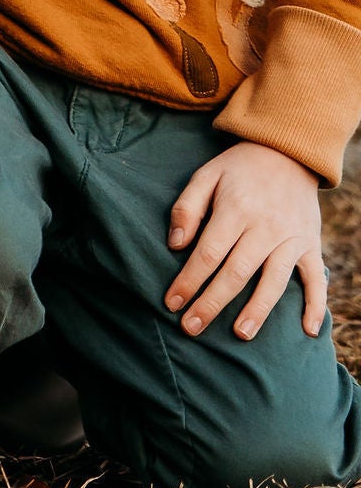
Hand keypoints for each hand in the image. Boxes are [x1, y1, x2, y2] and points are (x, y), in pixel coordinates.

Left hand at [165, 139, 326, 340]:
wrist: (288, 152)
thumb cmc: (239, 168)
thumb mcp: (206, 175)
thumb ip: (187, 207)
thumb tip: (175, 244)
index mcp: (235, 209)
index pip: (208, 253)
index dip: (188, 280)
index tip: (172, 303)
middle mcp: (265, 227)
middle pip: (236, 273)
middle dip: (212, 303)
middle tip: (192, 328)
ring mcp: (291, 238)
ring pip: (274, 281)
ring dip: (257, 310)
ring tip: (240, 335)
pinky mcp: (311, 245)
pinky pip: (316, 279)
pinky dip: (316, 305)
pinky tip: (308, 330)